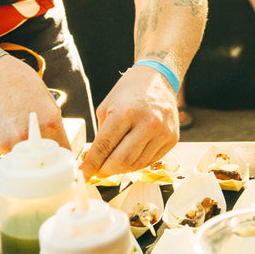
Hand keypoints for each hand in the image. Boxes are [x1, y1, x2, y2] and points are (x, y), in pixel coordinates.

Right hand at [0, 55, 68, 155]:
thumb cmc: (21, 83)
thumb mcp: (47, 100)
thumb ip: (54, 124)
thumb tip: (59, 144)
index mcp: (50, 122)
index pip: (64, 149)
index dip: (61, 152)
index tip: (59, 153)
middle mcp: (30, 135)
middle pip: (43, 156)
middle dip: (42, 152)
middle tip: (36, 139)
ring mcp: (11, 141)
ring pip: (24, 156)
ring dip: (24, 148)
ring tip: (17, 126)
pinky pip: (8, 150)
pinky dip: (9, 142)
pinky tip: (6, 126)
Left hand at [82, 65, 178, 179]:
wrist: (158, 78)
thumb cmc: (128, 92)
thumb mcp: (107, 108)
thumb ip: (101, 136)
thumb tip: (93, 162)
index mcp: (126, 112)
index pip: (104, 146)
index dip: (91, 164)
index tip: (82, 175)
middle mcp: (148, 123)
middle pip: (122, 160)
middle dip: (105, 170)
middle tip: (97, 171)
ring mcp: (162, 132)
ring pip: (137, 164)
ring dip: (121, 168)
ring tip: (112, 163)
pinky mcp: (172, 139)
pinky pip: (150, 161)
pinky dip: (136, 163)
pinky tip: (129, 156)